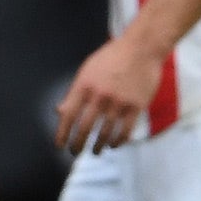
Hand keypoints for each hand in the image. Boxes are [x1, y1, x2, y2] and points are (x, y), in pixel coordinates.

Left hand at [54, 33, 162, 153]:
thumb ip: (74, 93)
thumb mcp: (87, 71)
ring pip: (105, 133)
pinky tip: (113, 145)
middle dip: (77, 144)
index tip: (60, 145)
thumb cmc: (111, 58)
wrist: (141, 47)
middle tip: (75, 152)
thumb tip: (59, 111)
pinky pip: (125, 131)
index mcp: (84, 86)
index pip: (68, 115)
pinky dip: (118, 142)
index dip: (62, 133)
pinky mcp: (136, 106)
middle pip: (84, 128)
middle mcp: (99, 95)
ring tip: (95, 151)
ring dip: (98, 146)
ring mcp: (118, 102)